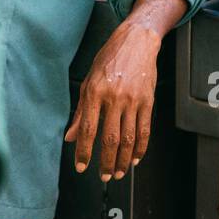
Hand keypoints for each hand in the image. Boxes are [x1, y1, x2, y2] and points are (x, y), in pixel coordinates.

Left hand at [64, 21, 162, 181]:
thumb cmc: (109, 59)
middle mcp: (114, 98)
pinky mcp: (148, 101)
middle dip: (106, 162)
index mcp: (95, 93)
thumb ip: (80, 112)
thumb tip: (71, 137)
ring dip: (123, 161)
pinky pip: (145, 131)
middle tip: (104, 176)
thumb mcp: (88, 81)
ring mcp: (133, 101)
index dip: (84, 151)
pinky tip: (135, 159)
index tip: (82, 166)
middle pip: (110, 139)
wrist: (136, 41)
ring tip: (119, 173)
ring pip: (129, 139)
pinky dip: (141, 149)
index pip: (89, 129)